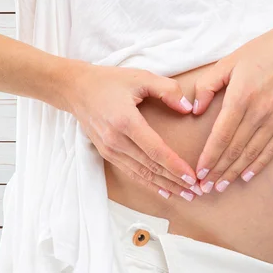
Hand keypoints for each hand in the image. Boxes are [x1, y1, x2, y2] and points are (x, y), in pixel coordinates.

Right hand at [63, 62, 200, 201]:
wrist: (76, 89)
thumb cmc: (111, 81)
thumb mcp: (141, 77)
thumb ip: (168, 90)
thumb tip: (188, 108)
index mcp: (126, 121)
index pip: (155, 151)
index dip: (175, 166)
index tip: (192, 177)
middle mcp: (116, 140)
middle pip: (150, 167)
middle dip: (175, 181)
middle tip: (197, 192)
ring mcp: (109, 149)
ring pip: (141, 174)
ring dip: (165, 186)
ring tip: (186, 195)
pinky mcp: (107, 153)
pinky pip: (131, 172)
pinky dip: (149, 183)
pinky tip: (164, 190)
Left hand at [190, 20, 272, 192]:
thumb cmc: (261, 52)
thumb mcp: (228, 62)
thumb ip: (208, 85)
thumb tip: (195, 111)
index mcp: (242, 96)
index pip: (222, 135)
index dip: (209, 157)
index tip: (198, 172)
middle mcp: (261, 110)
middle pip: (235, 149)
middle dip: (218, 171)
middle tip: (204, 187)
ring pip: (253, 153)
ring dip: (235, 172)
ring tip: (221, 186)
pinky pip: (272, 148)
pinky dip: (258, 164)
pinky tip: (246, 175)